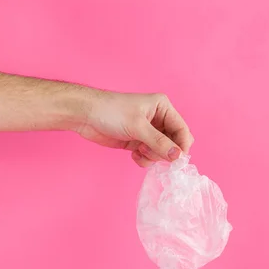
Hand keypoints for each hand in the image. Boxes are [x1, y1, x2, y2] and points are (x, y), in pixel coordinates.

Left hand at [77, 91, 193, 166]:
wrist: (86, 116)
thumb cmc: (111, 112)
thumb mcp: (138, 127)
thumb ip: (159, 143)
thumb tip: (178, 156)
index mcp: (163, 108)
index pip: (182, 130)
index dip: (182, 146)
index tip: (177, 161)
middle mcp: (159, 120)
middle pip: (174, 144)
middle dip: (164, 152)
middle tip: (150, 151)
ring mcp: (149, 132)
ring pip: (162, 153)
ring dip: (152, 156)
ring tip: (138, 149)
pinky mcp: (139, 143)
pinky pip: (149, 157)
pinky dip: (144, 159)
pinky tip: (133, 153)